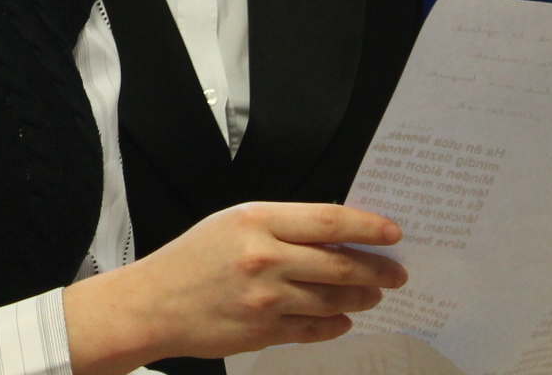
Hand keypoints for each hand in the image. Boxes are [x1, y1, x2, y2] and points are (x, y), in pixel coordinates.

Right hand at [60, 202, 406, 374]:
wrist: (153, 304)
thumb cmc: (192, 258)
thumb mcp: (232, 225)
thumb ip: (281, 228)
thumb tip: (337, 236)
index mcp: (255, 221)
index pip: (329, 220)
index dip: (368, 227)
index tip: (393, 232)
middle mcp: (264, 258)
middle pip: (340, 263)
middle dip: (377, 269)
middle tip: (397, 272)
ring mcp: (266, 299)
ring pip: (334, 299)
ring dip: (361, 297)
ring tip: (374, 294)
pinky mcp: (265, 332)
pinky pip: (316, 330)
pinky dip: (336, 324)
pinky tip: (343, 319)